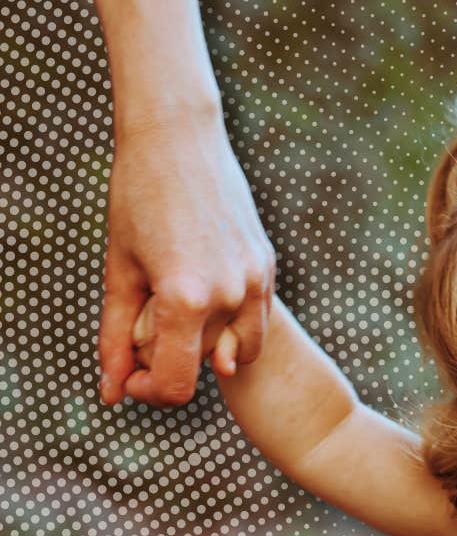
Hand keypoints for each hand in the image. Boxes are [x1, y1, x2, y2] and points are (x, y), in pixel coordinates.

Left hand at [98, 107, 274, 407]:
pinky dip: (229, 321)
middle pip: (205, 367)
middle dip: (174, 360)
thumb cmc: (138, 201)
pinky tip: (202, 287)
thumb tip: (111, 393)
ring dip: (211, 347)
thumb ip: (115, 338)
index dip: (148, 392)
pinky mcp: (267, 265)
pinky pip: (255, 318)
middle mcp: (230, 295)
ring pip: (240, 350)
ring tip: (180, 313)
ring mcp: (256, 280)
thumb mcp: (119, 274)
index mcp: (186, 299)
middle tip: (145, 328)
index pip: (176, 383)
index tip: (130, 378)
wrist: (180, 142)